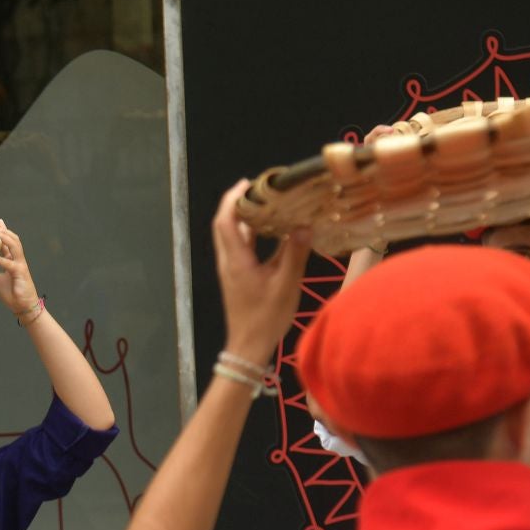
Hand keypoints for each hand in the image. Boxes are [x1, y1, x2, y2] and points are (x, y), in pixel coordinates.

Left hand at [0, 221, 38, 316]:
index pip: (8, 244)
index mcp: (12, 261)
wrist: (23, 307)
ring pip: (15, 247)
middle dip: (4, 231)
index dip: (3, 232)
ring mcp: (20, 266)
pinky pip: (10, 264)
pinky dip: (1, 259)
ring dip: (4, 239)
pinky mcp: (20, 273)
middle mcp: (17, 261)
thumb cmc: (11, 294)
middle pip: (13, 241)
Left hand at [213, 180, 311, 364]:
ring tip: (268, 204)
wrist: (249, 346)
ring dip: (245, 218)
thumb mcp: (286, 285)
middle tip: (260, 189)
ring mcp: (231, 269)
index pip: (225, 221)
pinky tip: (271, 230)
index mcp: (236, 261)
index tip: (249, 183)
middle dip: (238, 203)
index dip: (233, 199)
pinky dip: (251, 234)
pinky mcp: (237, 276)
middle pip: (225, 224)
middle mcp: (228, 262)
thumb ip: (295, 254)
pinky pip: (240, 247)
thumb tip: (304, 226)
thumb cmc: (266, 319)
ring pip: (232, 235)